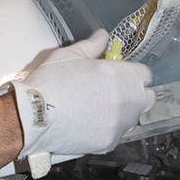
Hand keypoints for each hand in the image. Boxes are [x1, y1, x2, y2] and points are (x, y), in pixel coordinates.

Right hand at [0, 29, 154, 176]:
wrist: (34, 116)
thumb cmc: (52, 83)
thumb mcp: (71, 55)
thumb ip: (93, 45)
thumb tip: (102, 36)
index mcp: (121, 76)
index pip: (145, 75)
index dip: (131, 72)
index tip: (119, 73)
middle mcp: (127, 102)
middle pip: (145, 99)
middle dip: (133, 94)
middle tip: (111, 90)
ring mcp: (119, 125)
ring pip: (130, 118)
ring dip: (120, 112)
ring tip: (95, 107)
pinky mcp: (108, 143)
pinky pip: (114, 134)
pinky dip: (105, 128)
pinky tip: (86, 122)